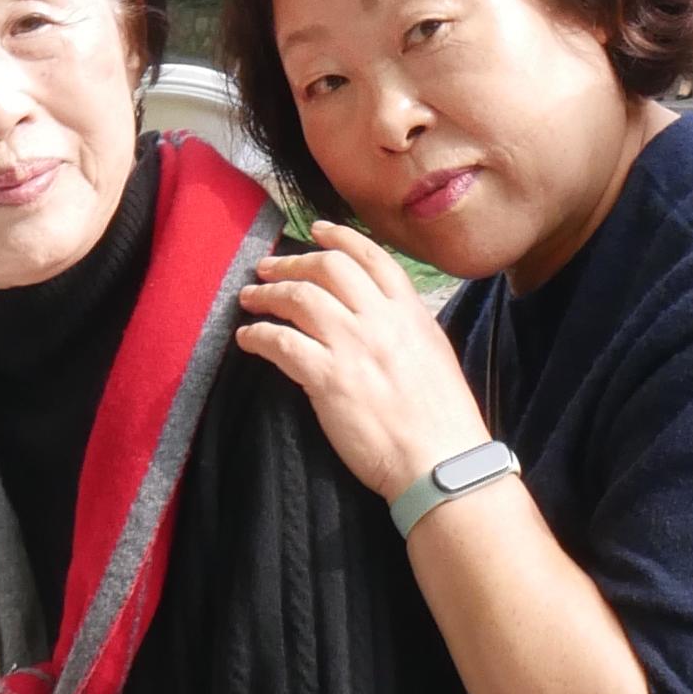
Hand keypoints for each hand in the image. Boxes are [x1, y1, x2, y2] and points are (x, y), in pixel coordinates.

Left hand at [234, 221, 493, 508]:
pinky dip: (259, 335)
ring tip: (249, 299)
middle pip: (328, 268)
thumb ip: (407, 325)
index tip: (316, 230)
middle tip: (267, 269)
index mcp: (410, 312)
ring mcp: (353, 346)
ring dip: (267, 295)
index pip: (372, 257)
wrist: (441, 463)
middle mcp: (381, 320)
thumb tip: (380, 310)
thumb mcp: (435, 354)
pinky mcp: (328, 379)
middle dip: (292, 263)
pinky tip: (248, 339)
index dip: (339, 237)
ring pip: (299, 298)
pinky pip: (282, 343)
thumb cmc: (443, 419)